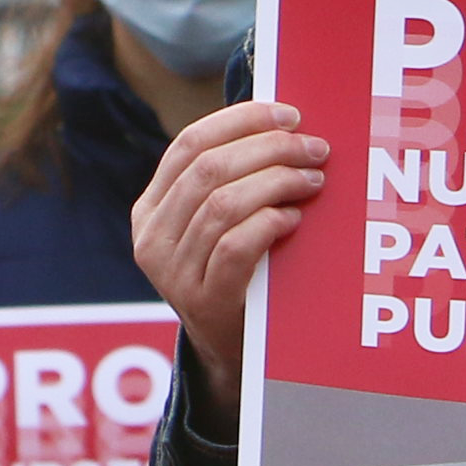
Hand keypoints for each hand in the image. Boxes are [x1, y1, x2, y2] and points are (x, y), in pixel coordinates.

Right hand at [130, 101, 329, 429]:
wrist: (231, 351)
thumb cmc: (236, 272)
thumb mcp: (214, 225)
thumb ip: (229, 180)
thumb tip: (283, 121)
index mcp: (149, 209)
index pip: (189, 144)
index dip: (241, 120)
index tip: (289, 114)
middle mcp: (150, 238)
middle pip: (209, 168)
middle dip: (270, 148)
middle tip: (316, 148)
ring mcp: (172, 273)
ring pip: (223, 203)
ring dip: (278, 181)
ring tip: (313, 180)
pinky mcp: (203, 301)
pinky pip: (235, 246)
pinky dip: (269, 222)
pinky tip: (294, 218)